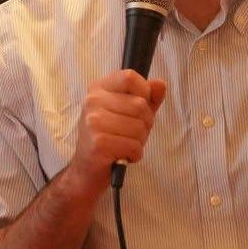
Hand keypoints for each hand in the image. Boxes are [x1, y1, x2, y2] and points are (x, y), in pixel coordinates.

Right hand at [68, 69, 166, 192]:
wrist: (86, 171)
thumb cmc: (111, 139)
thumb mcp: (130, 113)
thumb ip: (148, 97)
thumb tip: (161, 84)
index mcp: (99, 88)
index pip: (130, 77)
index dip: (144, 92)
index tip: (141, 107)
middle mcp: (92, 101)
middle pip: (140, 105)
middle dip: (144, 124)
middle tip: (130, 134)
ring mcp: (93, 121)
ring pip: (139, 126)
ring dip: (139, 141)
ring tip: (125, 145)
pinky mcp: (98, 143)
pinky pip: (134, 145)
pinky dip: (135, 154)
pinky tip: (123, 156)